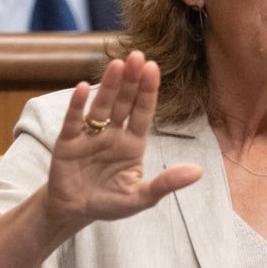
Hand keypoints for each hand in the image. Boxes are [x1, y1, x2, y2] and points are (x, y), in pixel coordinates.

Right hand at [45, 51, 202, 232]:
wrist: (75, 212)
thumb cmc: (111, 203)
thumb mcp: (141, 197)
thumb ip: (167, 183)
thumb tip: (198, 172)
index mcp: (133, 143)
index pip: (143, 112)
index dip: (148, 91)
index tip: (153, 68)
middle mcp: (113, 134)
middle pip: (124, 102)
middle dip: (131, 80)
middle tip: (138, 55)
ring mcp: (90, 135)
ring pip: (102, 106)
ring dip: (109, 86)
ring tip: (117, 65)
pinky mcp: (68, 142)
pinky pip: (73, 121)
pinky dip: (77, 105)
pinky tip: (83, 88)